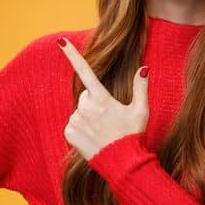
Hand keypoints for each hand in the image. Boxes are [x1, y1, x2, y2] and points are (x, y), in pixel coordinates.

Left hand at [57, 37, 148, 160]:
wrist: (122, 163)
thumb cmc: (133, 135)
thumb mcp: (141, 110)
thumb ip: (140, 88)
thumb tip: (144, 68)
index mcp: (102, 99)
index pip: (86, 72)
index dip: (72, 55)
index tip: (60, 41)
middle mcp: (86, 107)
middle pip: (85, 96)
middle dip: (94, 102)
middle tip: (109, 117)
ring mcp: (76, 120)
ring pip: (79, 111)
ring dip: (87, 117)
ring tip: (101, 131)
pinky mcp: (69, 133)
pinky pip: (72, 125)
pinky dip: (80, 130)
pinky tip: (92, 138)